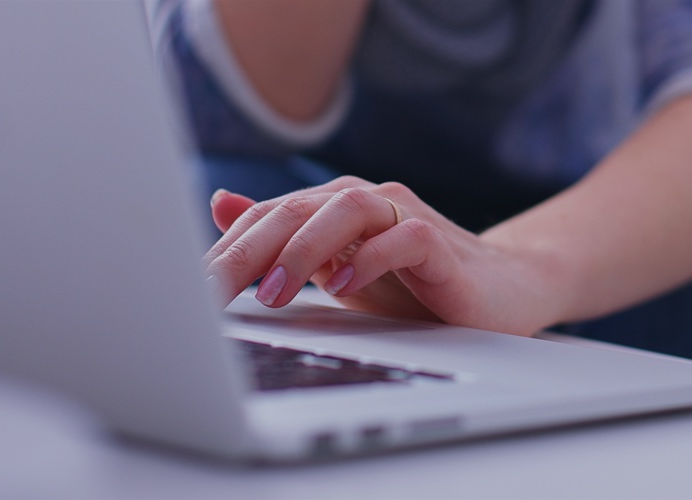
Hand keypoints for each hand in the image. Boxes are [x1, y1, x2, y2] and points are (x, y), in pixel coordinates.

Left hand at [203, 176, 559, 335]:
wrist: (502, 293)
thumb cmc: (416, 285)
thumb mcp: (335, 269)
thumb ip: (284, 239)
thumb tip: (221, 204)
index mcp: (333, 209)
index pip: (268, 219)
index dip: (225, 253)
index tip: (189, 293)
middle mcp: (366, 203)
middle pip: (297, 209)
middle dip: (249, 250)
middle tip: (213, 293)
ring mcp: (405, 218)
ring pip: (347, 210)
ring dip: (304, 249)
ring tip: (274, 292)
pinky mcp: (440, 245)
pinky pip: (404, 239)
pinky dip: (370, 259)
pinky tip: (341, 288)